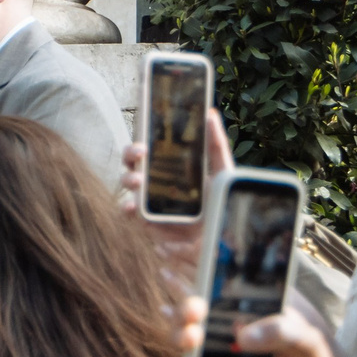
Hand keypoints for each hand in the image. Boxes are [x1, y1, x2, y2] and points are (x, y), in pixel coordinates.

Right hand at [119, 108, 235, 290]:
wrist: (228, 243)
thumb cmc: (223, 205)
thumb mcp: (222, 173)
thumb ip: (216, 145)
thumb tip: (210, 113)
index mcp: (171, 172)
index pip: (146, 154)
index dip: (138, 148)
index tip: (142, 147)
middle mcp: (157, 187)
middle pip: (132, 167)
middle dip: (130, 160)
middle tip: (138, 158)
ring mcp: (151, 206)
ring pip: (129, 188)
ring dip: (128, 182)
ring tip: (137, 182)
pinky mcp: (149, 227)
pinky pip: (131, 216)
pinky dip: (129, 210)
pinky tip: (134, 208)